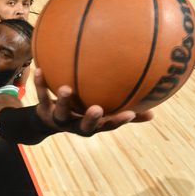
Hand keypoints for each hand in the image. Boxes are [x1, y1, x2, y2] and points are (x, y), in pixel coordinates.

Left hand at [33, 69, 152, 135]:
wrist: (45, 122)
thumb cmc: (80, 114)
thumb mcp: (102, 114)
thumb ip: (123, 111)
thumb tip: (154, 111)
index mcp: (91, 125)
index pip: (108, 126)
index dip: (118, 121)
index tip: (131, 113)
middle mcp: (75, 125)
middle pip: (84, 126)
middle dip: (90, 119)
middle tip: (96, 108)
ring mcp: (58, 119)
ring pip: (59, 113)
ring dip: (62, 102)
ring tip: (65, 89)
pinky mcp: (42, 110)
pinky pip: (41, 96)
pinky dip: (40, 84)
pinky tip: (40, 68)